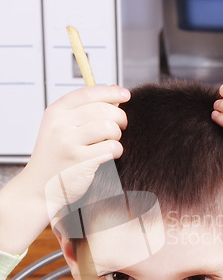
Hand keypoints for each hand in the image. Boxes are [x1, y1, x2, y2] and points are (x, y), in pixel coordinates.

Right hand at [25, 84, 129, 215]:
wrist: (39, 187)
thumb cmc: (56, 157)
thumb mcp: (62, 128)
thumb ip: (85, 111)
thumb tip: (115, 93)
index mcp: (56, 112)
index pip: (88, 93)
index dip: (110, 92)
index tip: (125, 95)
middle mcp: (60, 125)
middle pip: (102, 110)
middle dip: (119, 117)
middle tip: (121, 125)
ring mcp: (68, 143)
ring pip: (109, 128)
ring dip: (117, 135)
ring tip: (111, 141)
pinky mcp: (80, 161)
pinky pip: (111, 147)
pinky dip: (116, 150)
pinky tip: (110, 154)